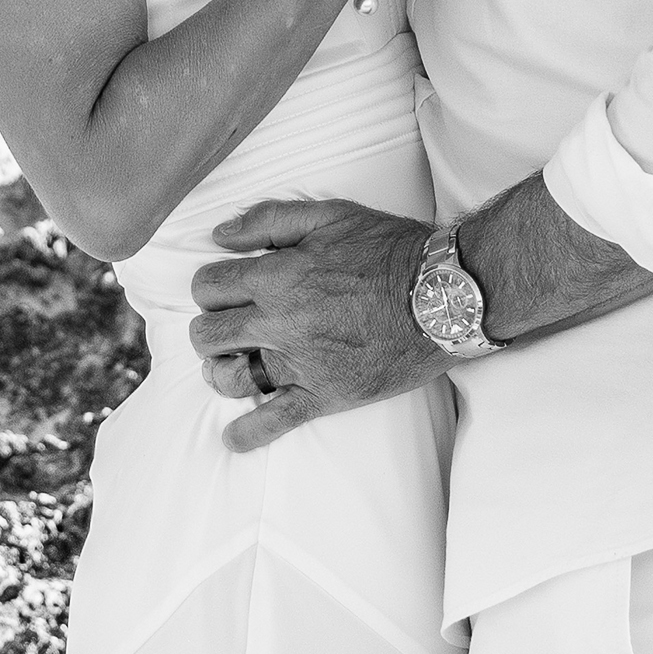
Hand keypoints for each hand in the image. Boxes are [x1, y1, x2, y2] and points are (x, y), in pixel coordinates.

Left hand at [189, 199, 442, 452]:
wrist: (443, 296)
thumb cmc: (390, 250)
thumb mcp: (330, 215)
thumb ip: (269, 219)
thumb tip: (219, 234)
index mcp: (276, 275)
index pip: (209, 285)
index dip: (210, 285)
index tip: (223, 288)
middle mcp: (279, 322)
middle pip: (209, 334)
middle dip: (209, 327)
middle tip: (226, 325)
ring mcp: (300, 362)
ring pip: (231, 378)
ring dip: (220, 372)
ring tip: (230, 366)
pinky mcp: (325, 394)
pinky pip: (276, 421)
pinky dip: (249, 433)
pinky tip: (234, 438)